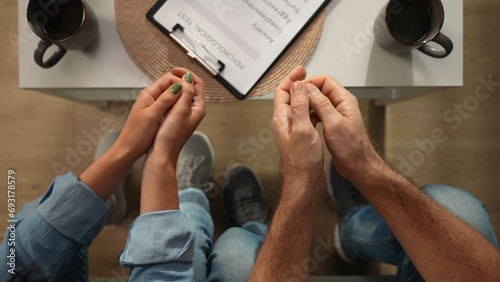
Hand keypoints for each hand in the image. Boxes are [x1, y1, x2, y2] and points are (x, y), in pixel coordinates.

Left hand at [114, 72, 185, 160]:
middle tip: (192, 94)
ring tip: (188, 102)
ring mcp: (153, 105)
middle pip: (169, 85)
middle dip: (182, 87)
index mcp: (149, 94)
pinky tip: (180, 111)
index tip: (190, 87)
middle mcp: (151, 97)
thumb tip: (178, 86)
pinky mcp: (155, 113)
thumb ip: (165, 100)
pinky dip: (175, 104)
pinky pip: (168, 104)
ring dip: (179, 96)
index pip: (168, 78)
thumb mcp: (153, 116)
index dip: (181, 81)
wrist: (128, 149)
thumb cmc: (137, 135)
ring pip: (170, 94)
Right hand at [148, 68, 205, 162]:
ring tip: (163, 82)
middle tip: (167, 74)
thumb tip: (188, 78)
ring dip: (174, 86)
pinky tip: (161, 95)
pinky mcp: (176, 118)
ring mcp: (184, 114)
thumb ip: (186, 93)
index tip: (174, 70)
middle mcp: (193, 110)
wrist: (161, 153)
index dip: (187, 74)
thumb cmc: (170, 136)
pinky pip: (174, 101)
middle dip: (180, 79)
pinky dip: (169, 95)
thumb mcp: (180, 110)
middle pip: (190, 87)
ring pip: (181, 94)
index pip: (197, 83)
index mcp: (198, 108)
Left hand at [272, 66, 323, 182]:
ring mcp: (292, 128)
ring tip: (316, 89)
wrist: (304, 180)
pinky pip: (304, 115)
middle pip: (288, 96)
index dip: (291, 78)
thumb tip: (297, 86)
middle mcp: (284, 122)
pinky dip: (311, 108)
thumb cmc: (302, 160)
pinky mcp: (300, 134)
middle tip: (309, 76)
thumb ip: (299, 106)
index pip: (282, 91)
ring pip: (297, 105)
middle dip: (298, 84)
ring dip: (305, 95)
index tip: (302, 70)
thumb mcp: (302, 128)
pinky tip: (319, 109)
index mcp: (282, 118)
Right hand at [304, 75, 381, 178]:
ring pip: (319, 101)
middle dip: (307, 92)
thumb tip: (308, 88)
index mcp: (344, 100)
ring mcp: (337, 115)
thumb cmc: (351, 148)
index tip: (297, 88)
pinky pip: (320, 113)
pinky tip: (306, 120)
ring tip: (298, 109)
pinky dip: (311, 114)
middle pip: (321, 89)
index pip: (326, 81)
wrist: (358, 166)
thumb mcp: (334, 123)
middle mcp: (341, 105)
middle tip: (294, 99)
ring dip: (308, 103)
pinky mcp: (333, 124)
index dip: (310, 82)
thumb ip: (321, 104)